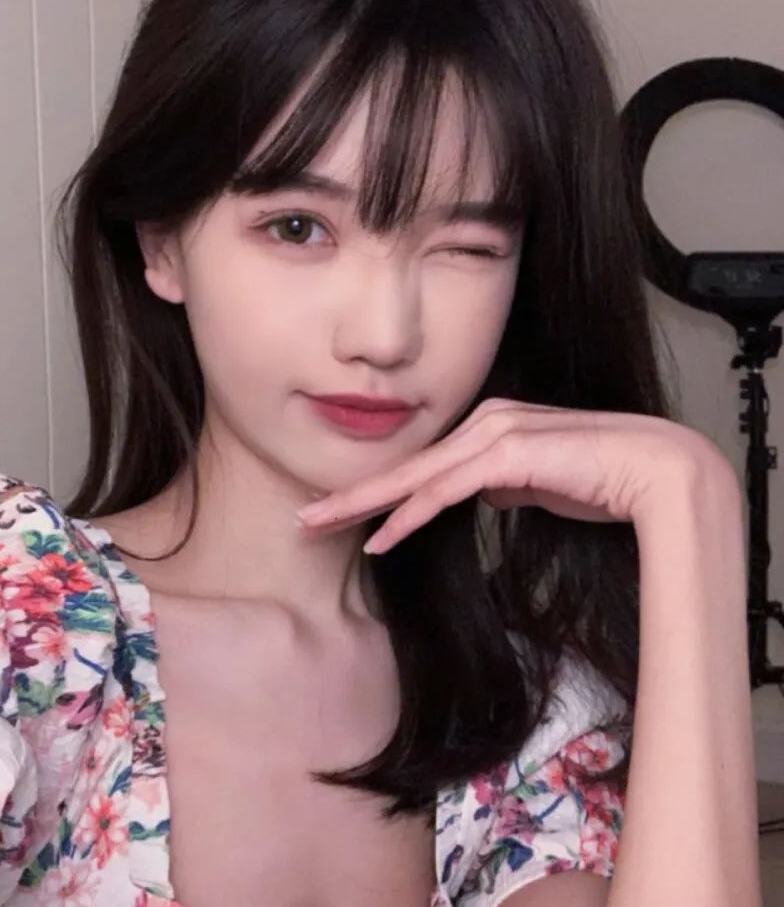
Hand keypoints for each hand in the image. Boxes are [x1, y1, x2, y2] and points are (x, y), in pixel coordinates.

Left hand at [295, 397, 734, 553]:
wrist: (655, 469)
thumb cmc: (602, 478)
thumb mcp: (538, 482)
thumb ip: (504, 482)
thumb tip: (483, 492)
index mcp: (487, 427)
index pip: (420, 464)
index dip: (378, 490)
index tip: (340, 510)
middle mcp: (482, 423)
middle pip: (404, 466)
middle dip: (351, 494)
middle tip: (306, 516)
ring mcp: (492, 435)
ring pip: (414, 477)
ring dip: (365, 505)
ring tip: (320, 525)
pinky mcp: (505, 454)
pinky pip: (445, 491)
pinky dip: (410, 515)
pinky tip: (381, 538)